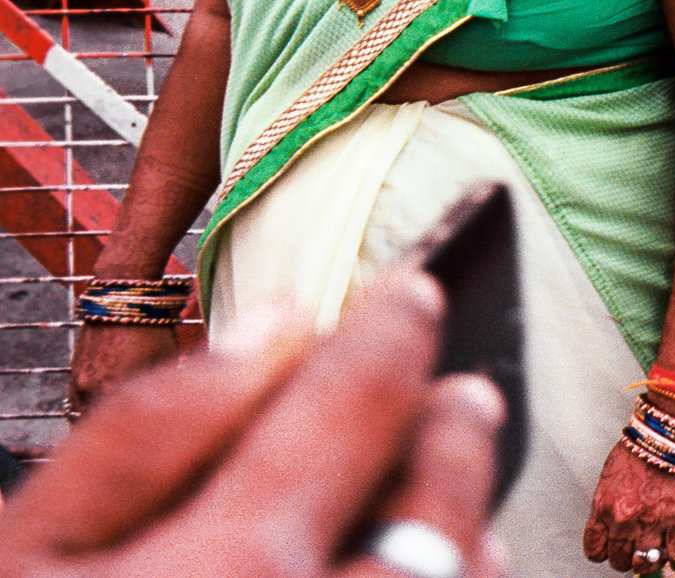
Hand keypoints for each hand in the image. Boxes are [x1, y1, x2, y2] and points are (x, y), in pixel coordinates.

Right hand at [3, 269, 504, 577]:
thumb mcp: (24, 558)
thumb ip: (151, 436)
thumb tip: (275, 328)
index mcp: (228, 576)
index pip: (352, 410)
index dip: (388, 339)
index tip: (415, 297)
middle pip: (437, 505)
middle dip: (449, 434)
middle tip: (458, 390)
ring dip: (460, 529)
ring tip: (446, 485)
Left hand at [583, 435, 674, 571]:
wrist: (672, 431)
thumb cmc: (643, 445)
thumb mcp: (611, 475)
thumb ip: (608, 502)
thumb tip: (612, 521)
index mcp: (604, 508)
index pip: (595, 550)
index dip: (605, 552)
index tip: (612, 547)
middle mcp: (625, 521)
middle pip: (619, 560)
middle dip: (626, 557)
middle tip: (636, 549)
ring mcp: (654, 523)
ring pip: (646, 564)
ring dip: (650, 563)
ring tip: (656, 556)